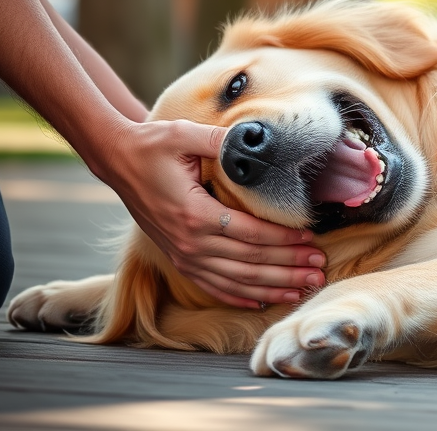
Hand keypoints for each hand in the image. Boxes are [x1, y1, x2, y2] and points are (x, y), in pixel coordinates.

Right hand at [91, 119, 326, 307]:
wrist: (117, 160)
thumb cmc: (154, 145)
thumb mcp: (186, 135)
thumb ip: (222, 142)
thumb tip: (257, 142)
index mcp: (194, 214)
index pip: (251, 234)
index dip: (284, 240)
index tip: (311, 239)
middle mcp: (189, 242)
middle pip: (249, 262)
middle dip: (288, 267)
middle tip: (319, 269)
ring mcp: (183, 255)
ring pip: (236, 281)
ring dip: (273, 286)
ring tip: (304, 287)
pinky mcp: (178, 259)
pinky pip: (213, 286)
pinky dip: (241, 296)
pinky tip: (264, 301)